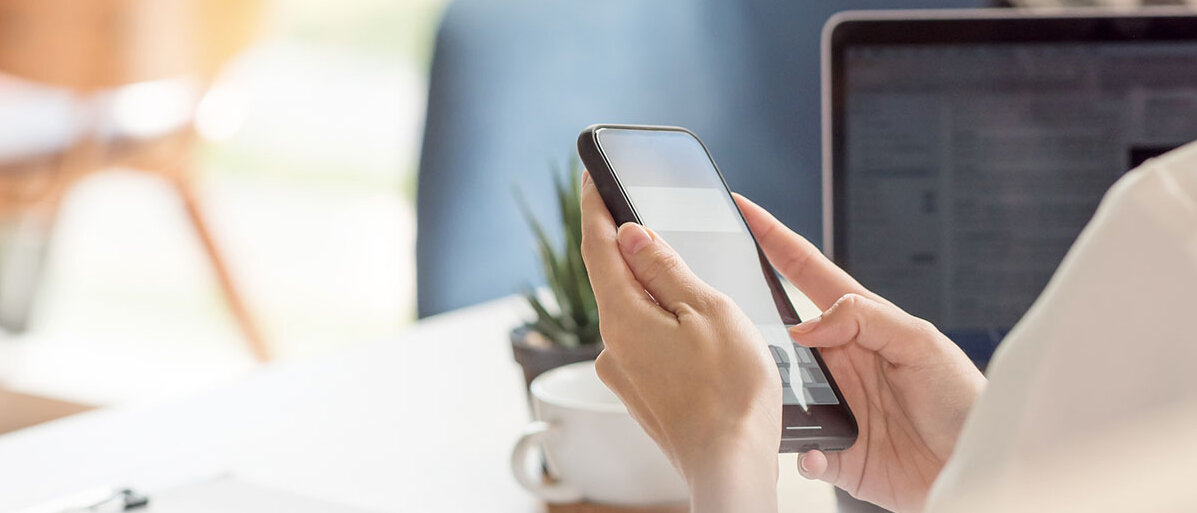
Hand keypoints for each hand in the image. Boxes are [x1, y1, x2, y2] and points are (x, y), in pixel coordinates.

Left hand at [578, 171, 780, 512]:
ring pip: (632, 312)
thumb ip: (665, 268)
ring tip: (689, 282)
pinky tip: (693, 332)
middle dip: (629, 246)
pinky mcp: (640, 393)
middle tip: (645, 213)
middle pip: (613, 278)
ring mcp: (624, 372)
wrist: (732, 464)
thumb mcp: (708, 310)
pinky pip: (644, 341)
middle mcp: (612, 345)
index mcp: (623, 316)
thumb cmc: (730, 390)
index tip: (590, 176)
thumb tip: (630, 234)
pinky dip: (661, 323)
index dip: (593, 206)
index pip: (596, 246)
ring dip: (652, 289)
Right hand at [734, 194, 985, 512]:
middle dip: (748, 322)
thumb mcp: (922, 343)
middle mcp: (838, 362)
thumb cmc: (963, 401)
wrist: (976, 466)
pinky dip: (799, 451)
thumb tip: (805, 326)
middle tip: (724, 313)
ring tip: (767, 393)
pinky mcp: (834, 451)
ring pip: (777, 391)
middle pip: (778, 333)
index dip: (773, 238)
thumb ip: (865, 319)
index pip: (805, 271)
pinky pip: (798, 449)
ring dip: (769, 394)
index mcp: (859, 324)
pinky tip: (812, 450)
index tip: (743, 209)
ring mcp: (833, 404)